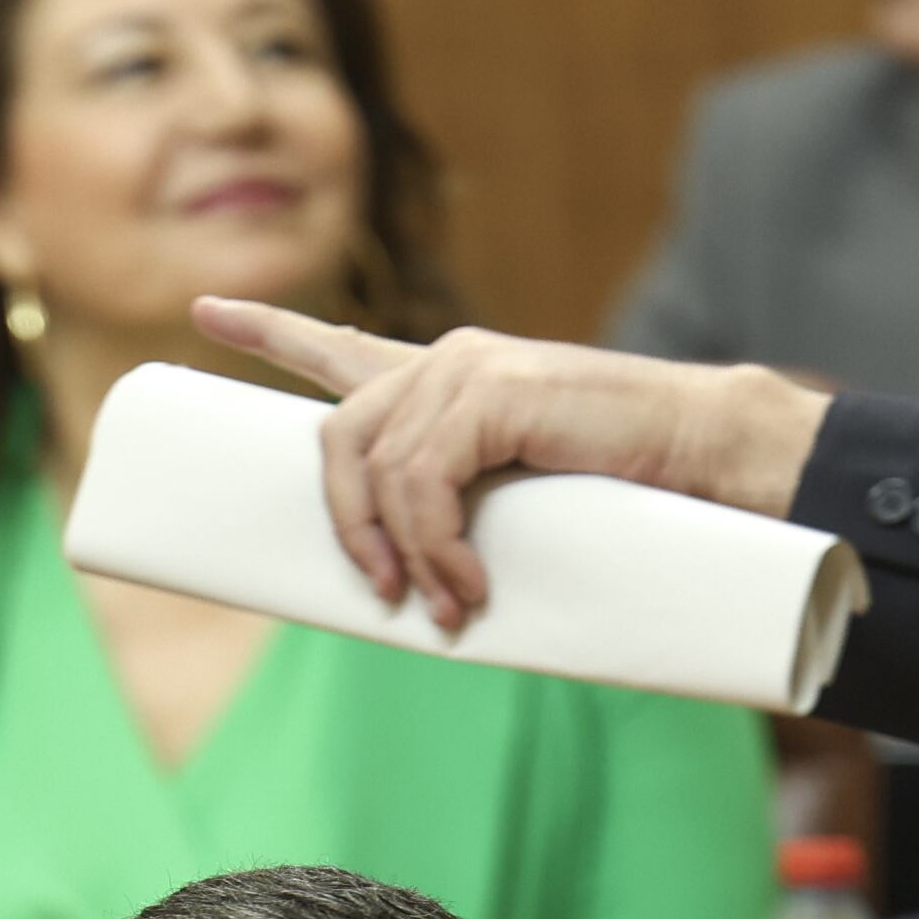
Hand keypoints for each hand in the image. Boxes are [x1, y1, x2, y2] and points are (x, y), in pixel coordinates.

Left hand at [192, 299, 830, 631]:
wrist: (711, 459)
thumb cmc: (633, 494)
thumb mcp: (527, 507)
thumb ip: (471, 520)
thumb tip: (422, 605)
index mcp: (449, 383)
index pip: (340, 347)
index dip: (270, 330)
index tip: (207, 310)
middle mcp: (444, 362)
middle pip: (335, 438)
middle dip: (345, 529)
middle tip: (391, 598)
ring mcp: (465, 369)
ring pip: (373, 468)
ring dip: (399, 553)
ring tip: (446, 608)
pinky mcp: (490, 393)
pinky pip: (420, 482)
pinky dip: (433, 547)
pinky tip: (466, 586)